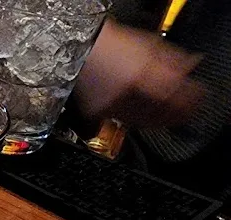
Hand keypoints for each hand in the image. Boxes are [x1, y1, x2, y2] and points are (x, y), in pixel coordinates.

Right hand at [72, 20, 205, 127]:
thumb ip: (171, 58)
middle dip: (175, 114)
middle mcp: (125, 93)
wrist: (76, 50)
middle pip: (159, 112)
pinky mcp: (97, 114)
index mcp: (141, 73)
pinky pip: (123, 121)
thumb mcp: (147, 44)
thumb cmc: (109, 44)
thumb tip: (191, 66)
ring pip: (142, 121)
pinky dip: (136, 121)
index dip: (189, 98)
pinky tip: (143, 118)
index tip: (196, 99)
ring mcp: (110, 106)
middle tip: (183, 112)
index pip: (174, 93)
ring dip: (157, 120)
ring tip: (165, 117)